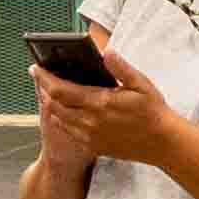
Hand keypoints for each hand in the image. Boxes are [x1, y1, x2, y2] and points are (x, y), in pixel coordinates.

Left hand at [35, 34, 195, 178]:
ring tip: (48, 92)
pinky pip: (68, 132)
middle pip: (54, 104)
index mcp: (99, 102)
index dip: (44, 78)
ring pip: (59, 119)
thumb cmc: (153, 111)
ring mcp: (90, 136)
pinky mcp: (94, 146)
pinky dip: (60, 120)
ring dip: (50, 105)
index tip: (35, 68)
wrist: (162, 143)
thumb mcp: (141, 84)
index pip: (60, 89)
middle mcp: (90, 121)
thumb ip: (121, 67)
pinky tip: (63, 112)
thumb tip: (106, 52)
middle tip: (40, 77)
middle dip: (43, 89)